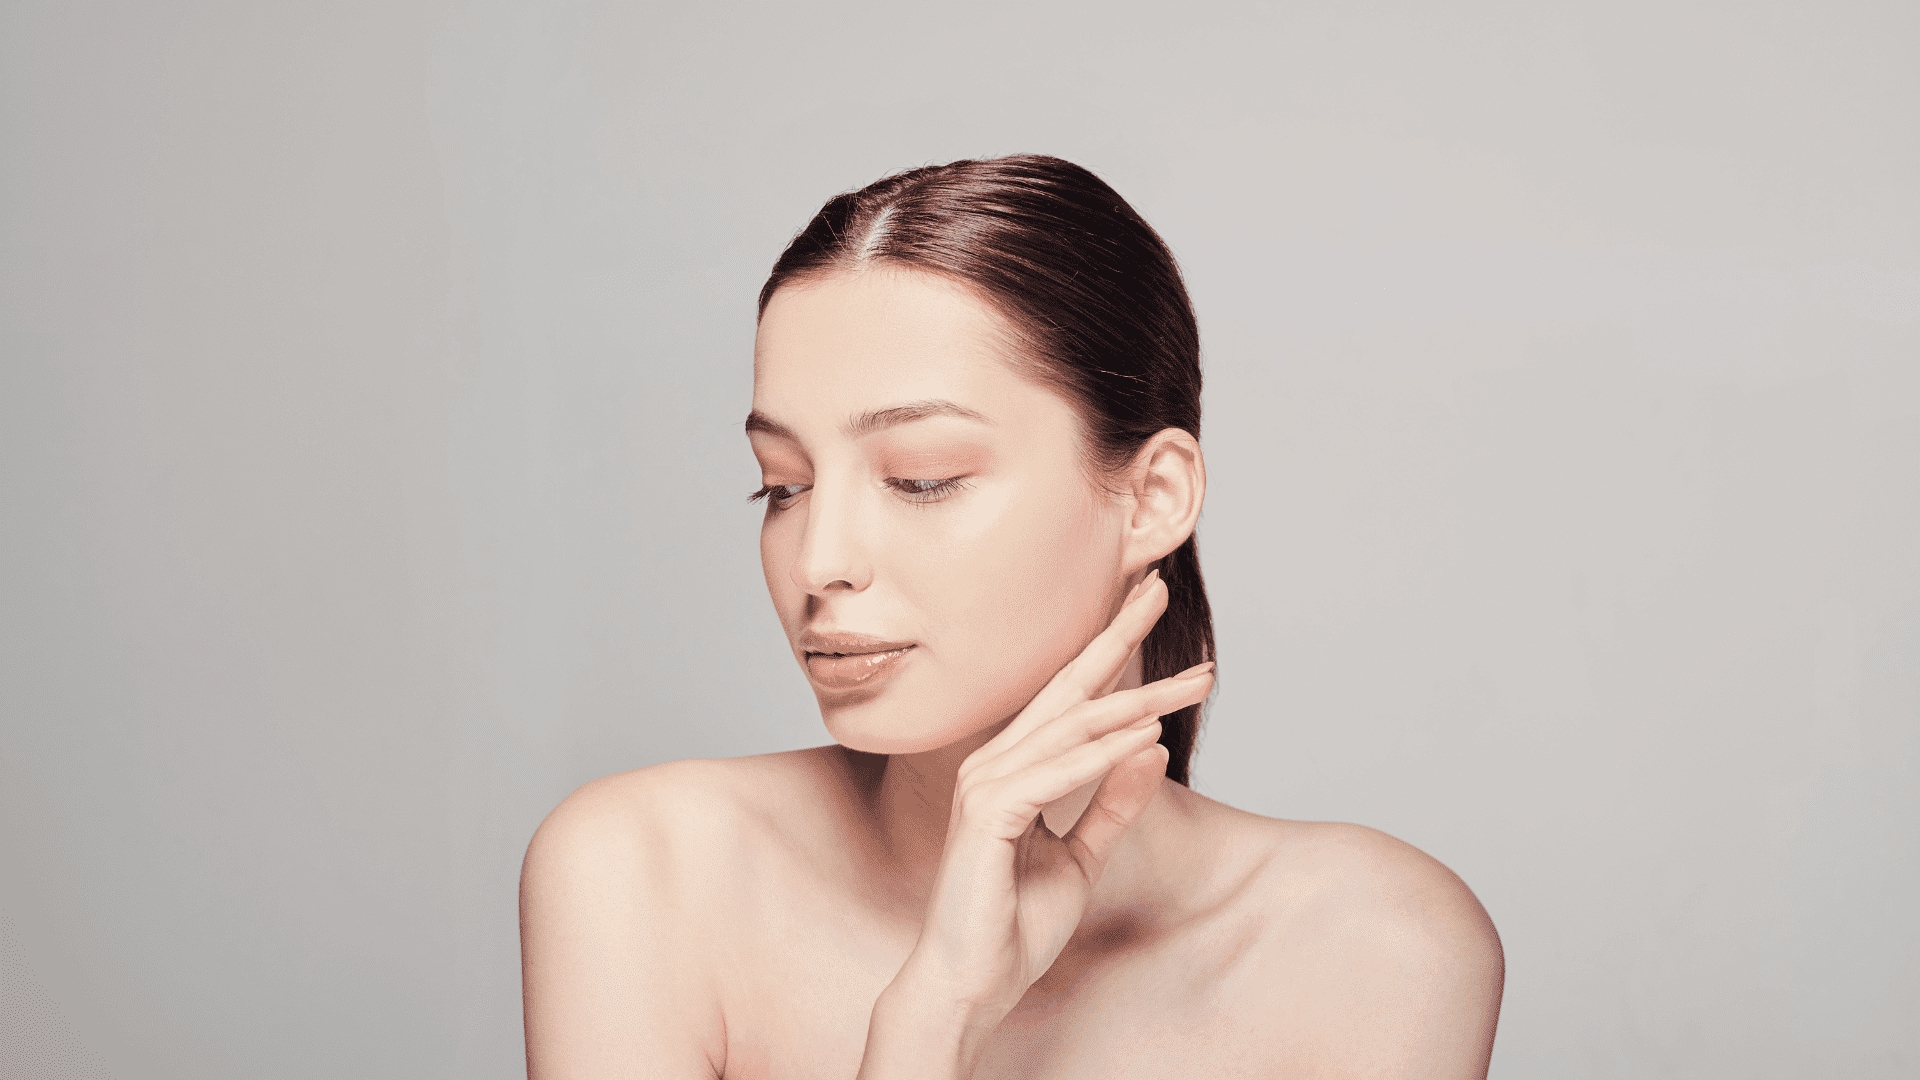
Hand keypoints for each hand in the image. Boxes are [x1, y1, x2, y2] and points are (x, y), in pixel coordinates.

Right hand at [866, 570, 1215, 1073]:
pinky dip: (1104, 754)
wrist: (969, 983)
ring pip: (1073, 728)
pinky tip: (1148, 734)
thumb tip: (1150, 750)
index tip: (1147, 604)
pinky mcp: (989, 815)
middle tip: (1159, 586)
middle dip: (1118, 637)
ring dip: (1139, 700)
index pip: (1068, 696)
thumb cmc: (1011, 924)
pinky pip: (1057, 773)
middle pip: (1069, 690)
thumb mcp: (1080, 859)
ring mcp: (986, 785)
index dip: (1108, 647)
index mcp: (1011, 768)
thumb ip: (1110, 806)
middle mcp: (993, 763)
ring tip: (1195, 677)